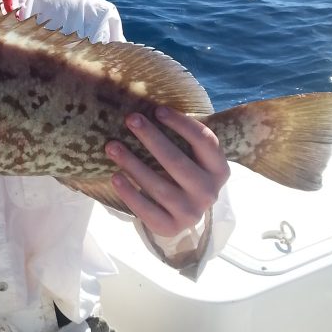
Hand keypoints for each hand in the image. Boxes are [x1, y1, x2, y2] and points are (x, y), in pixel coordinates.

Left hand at [105, 107, 229, 236]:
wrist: (181, 213)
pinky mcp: (170, 228)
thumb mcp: (190, 156)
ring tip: (112, 146)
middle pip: (178, 163)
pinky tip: (115, 176)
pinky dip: (129, 193)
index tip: (157, 109)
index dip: (182, 124)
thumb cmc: (182, 172)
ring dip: (133, 164)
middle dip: (152, 138)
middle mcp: (209, 192)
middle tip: (131, 119)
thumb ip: (180, 137)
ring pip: (159, 186)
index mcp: (219, 169)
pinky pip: (147, 210)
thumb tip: (148, 103)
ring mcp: (191, 213)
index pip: (205, 141)